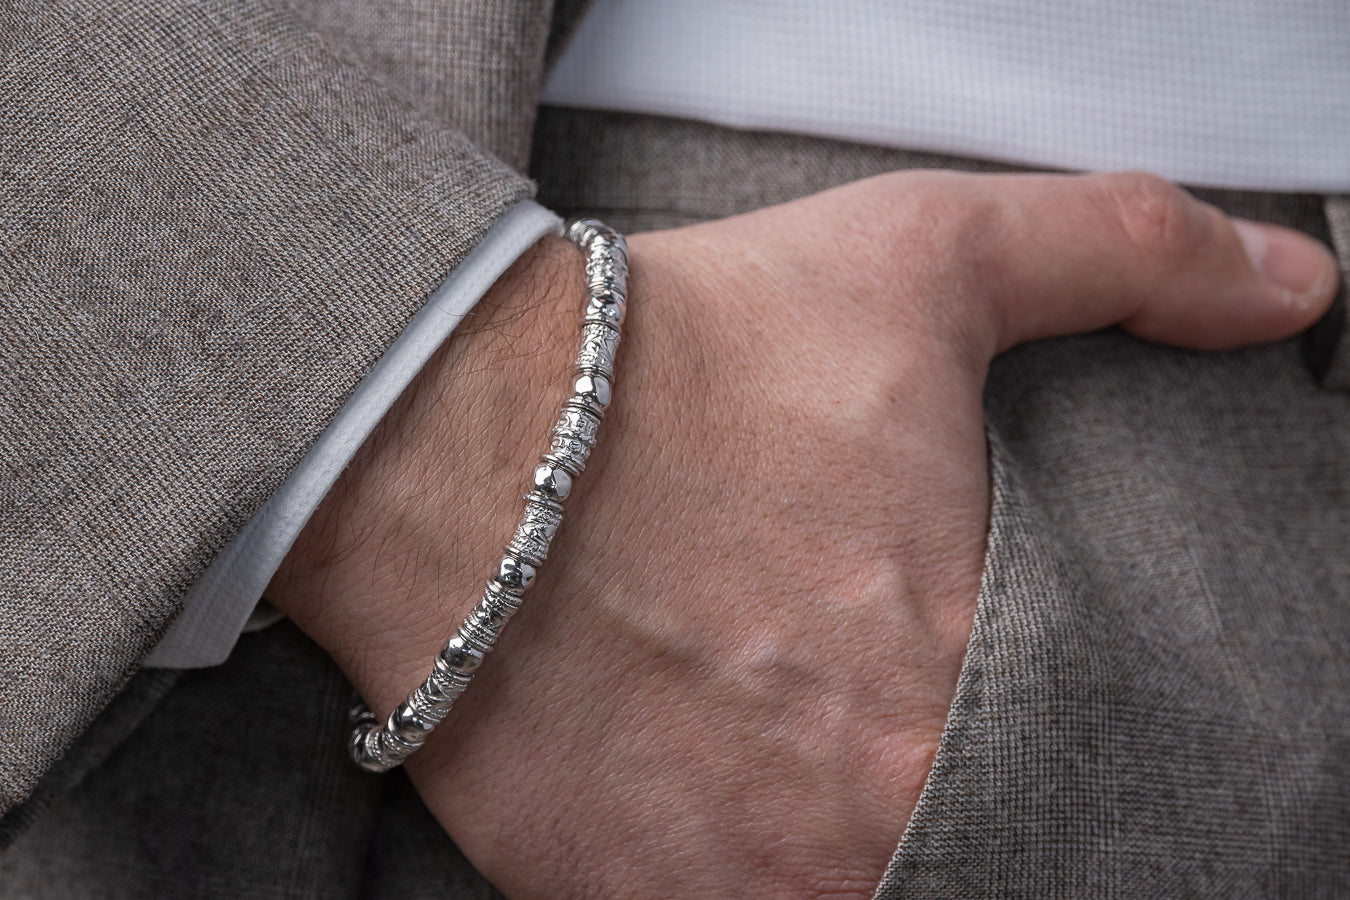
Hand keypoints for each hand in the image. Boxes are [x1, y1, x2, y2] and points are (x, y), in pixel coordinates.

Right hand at [270, 171, 1337, 897]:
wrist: (444, 434)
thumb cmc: (682, 355)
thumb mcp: (921, 261)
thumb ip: (1125, 257)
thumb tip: (1290, 284)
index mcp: (959, 684)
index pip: (1073, 774)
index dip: (1030, 734)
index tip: (967, 690)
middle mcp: (860, 815)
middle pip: (946, 841)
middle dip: (914, 777)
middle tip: (848, 701)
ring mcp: (732, 881)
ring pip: (836, 884)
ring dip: (819, 828)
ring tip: (768, 737)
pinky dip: (718, 862)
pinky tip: (687, 775)